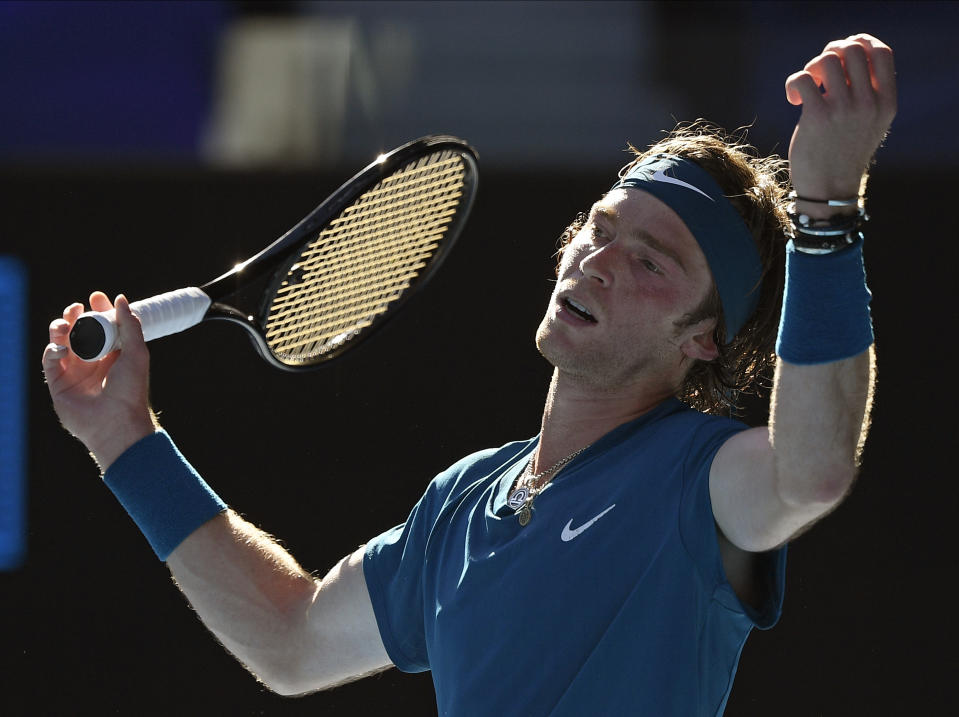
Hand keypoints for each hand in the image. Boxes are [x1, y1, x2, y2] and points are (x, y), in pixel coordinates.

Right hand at [42, 291, 156, 469]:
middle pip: (77, 331)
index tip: (97, 297)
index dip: (97, 311)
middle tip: (77, 308)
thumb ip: (130, 326)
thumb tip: (121, 299)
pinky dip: (52, 350)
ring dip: (60, 328)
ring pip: (60, 342)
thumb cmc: (131, 389)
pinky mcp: (59, 383)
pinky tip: (61, 348)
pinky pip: (50, 360)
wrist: (116, 421)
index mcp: (111, 354)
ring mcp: (74, 371)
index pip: (101, 326)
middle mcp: (91, 361)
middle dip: (74, 316)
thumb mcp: (136, 353)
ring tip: (66, 324)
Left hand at [785, 34, 896, 205]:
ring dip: (812, 66)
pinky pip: (802, 78)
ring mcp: (843, 109)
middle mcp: (868, 103)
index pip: (881, 53)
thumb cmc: (844, 153)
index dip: (860, 43)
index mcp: (886, 102)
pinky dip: (794, 82)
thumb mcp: (869, 123)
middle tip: (820, 74)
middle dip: (832, 52)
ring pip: (827, 59)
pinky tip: (795, 100)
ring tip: (808, 88)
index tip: (844, 55)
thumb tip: (842, 58)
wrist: (829, 189)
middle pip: (852, 50)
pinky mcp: (817, 117)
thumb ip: (865, 92)